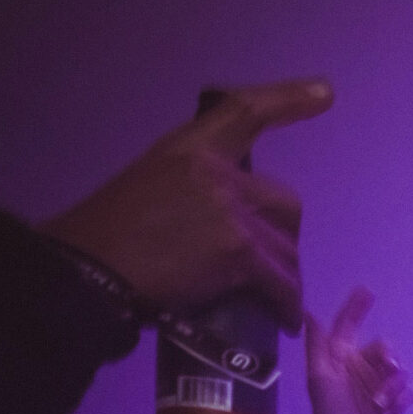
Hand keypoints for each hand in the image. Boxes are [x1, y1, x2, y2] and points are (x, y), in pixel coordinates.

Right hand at [40, 79, 332, 330]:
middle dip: (281, 236)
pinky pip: (281, 282)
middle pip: (283, 202)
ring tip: (271, 299)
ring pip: (286, 247)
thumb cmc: (105, 239)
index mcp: (189, 148)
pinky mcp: (238, 252)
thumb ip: (191, 191)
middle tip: (268, 263)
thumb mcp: (148, 188)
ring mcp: (230, 211)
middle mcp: (216, 172)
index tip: (324, 92)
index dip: (288, 100)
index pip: (246, 112)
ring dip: (282, 276)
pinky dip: (284, 304)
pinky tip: (281, 320)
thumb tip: (220, 224)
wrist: (88, 271)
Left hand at [305, 288, 411, 413]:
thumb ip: (318, 345)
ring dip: (393, 386)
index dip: (356, 308)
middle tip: (388, 369)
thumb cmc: (331, 411)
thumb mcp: (320, 376)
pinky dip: (401, 400)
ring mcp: (380, 386)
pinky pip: (408, 391)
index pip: (349, 327)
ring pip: (400, 370)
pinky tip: (389, 412)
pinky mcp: (395, 403)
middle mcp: (362, 368)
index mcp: (342, 358)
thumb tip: (309, 311)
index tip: (367, 292)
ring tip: (381, 403)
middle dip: (388, 358)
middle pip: (386, 348)